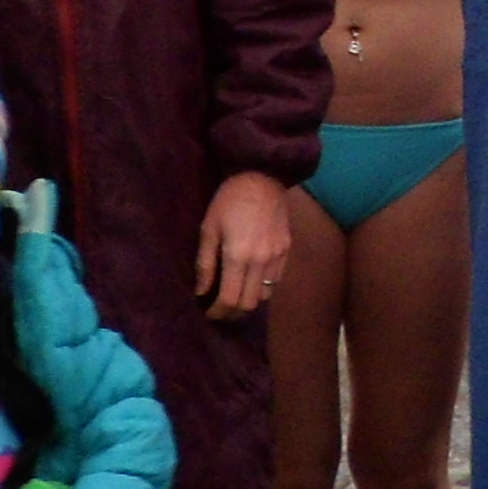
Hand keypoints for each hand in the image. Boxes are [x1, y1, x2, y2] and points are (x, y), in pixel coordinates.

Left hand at [195, 171, 290, 319]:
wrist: (263, 176)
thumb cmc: (230, 199)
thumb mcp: (209, 228)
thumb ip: (205, 263)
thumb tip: (201, 291)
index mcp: (238, 256)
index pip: (229, 299)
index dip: (217, 312)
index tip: (207, 313)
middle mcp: (261, 261)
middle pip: (248, 304)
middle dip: (231, 313)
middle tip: (219, 309)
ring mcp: (277, 256)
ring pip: (264, 296)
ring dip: (248, 301)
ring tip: (235, 295)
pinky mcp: (287, 250)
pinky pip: (275, 280)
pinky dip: (261, 287)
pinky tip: (250, 280)